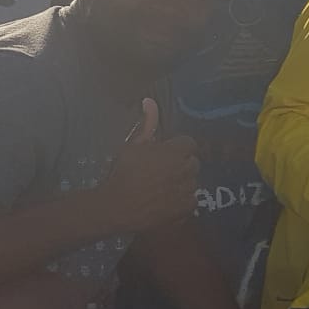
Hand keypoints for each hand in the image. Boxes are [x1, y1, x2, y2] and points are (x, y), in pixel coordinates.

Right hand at [99, 98, 199, 234]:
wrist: (116, 207)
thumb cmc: (122, 173)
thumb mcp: (132, 145)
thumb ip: (147, 123)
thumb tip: (149, 100)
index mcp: (175, 151)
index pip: (189, 143)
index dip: (176, 149)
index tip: (164, 155)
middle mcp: (187, 169)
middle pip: (192, 162)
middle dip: (180, 165)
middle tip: (161, 172)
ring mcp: (189, 189)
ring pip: (192, 182)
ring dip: (181, 183)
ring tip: (161, 189)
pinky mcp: (187, 208)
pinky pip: (190, 200)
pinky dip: (181, 201)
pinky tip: (165, 203)